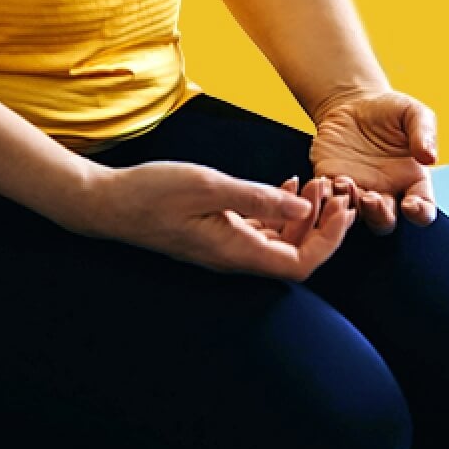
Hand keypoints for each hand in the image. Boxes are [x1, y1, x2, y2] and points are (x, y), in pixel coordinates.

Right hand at [85, 161, 356, 281]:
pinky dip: (280, 211)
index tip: (339, 209)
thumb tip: (304, 210)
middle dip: (323, 225)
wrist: (109, 203)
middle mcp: (235, 258)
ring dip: (304, 217)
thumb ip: (258, 198)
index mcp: (236, 252)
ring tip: (314, 183)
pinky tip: (287, 185)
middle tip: (333, 189)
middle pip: (296, 256)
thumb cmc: (153, 193)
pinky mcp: (217, 236)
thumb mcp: (210, 186)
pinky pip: (261, 231)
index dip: (328, 242)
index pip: (300, 265)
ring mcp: (226, 249)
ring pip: (281, 243)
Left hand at [309, 88, 438, 234]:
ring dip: (349, 205)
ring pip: (355, 215)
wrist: (354, 104)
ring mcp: (358, 191)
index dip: (419, 213)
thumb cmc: (390, 111)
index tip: (410, 204)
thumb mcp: (413, 113)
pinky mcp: (331, 182)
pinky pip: (327, 198)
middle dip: (378, 215)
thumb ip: (424, 133)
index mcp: (412, 181)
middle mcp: (386, 193)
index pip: (422, 210)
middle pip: (385, 222)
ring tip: (345, 182)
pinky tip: (324, 182)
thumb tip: (430, 158)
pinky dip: (325, 196)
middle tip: (371, 198)